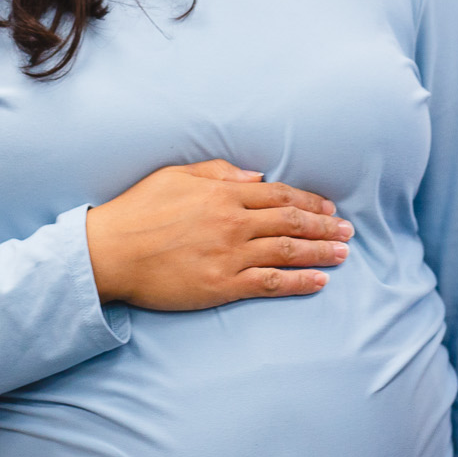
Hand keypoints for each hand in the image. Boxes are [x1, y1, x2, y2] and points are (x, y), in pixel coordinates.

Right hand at [84, 159, 352, 309]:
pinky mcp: (223, 284)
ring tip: (343, 252)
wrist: (109, 251)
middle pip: (291, 221)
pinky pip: (270, 282)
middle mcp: (233, 221)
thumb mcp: (176, 175)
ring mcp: (230, 254)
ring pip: (287, 250)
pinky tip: (320, 281)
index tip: (329, 208)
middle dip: (324, 225)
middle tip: (348, 231)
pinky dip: (299, 281)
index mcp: (224, 193)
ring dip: (320, 251)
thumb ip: (218, 172)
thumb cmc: (138, 210)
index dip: (309, 201)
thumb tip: (255, 176)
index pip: (279, 195)